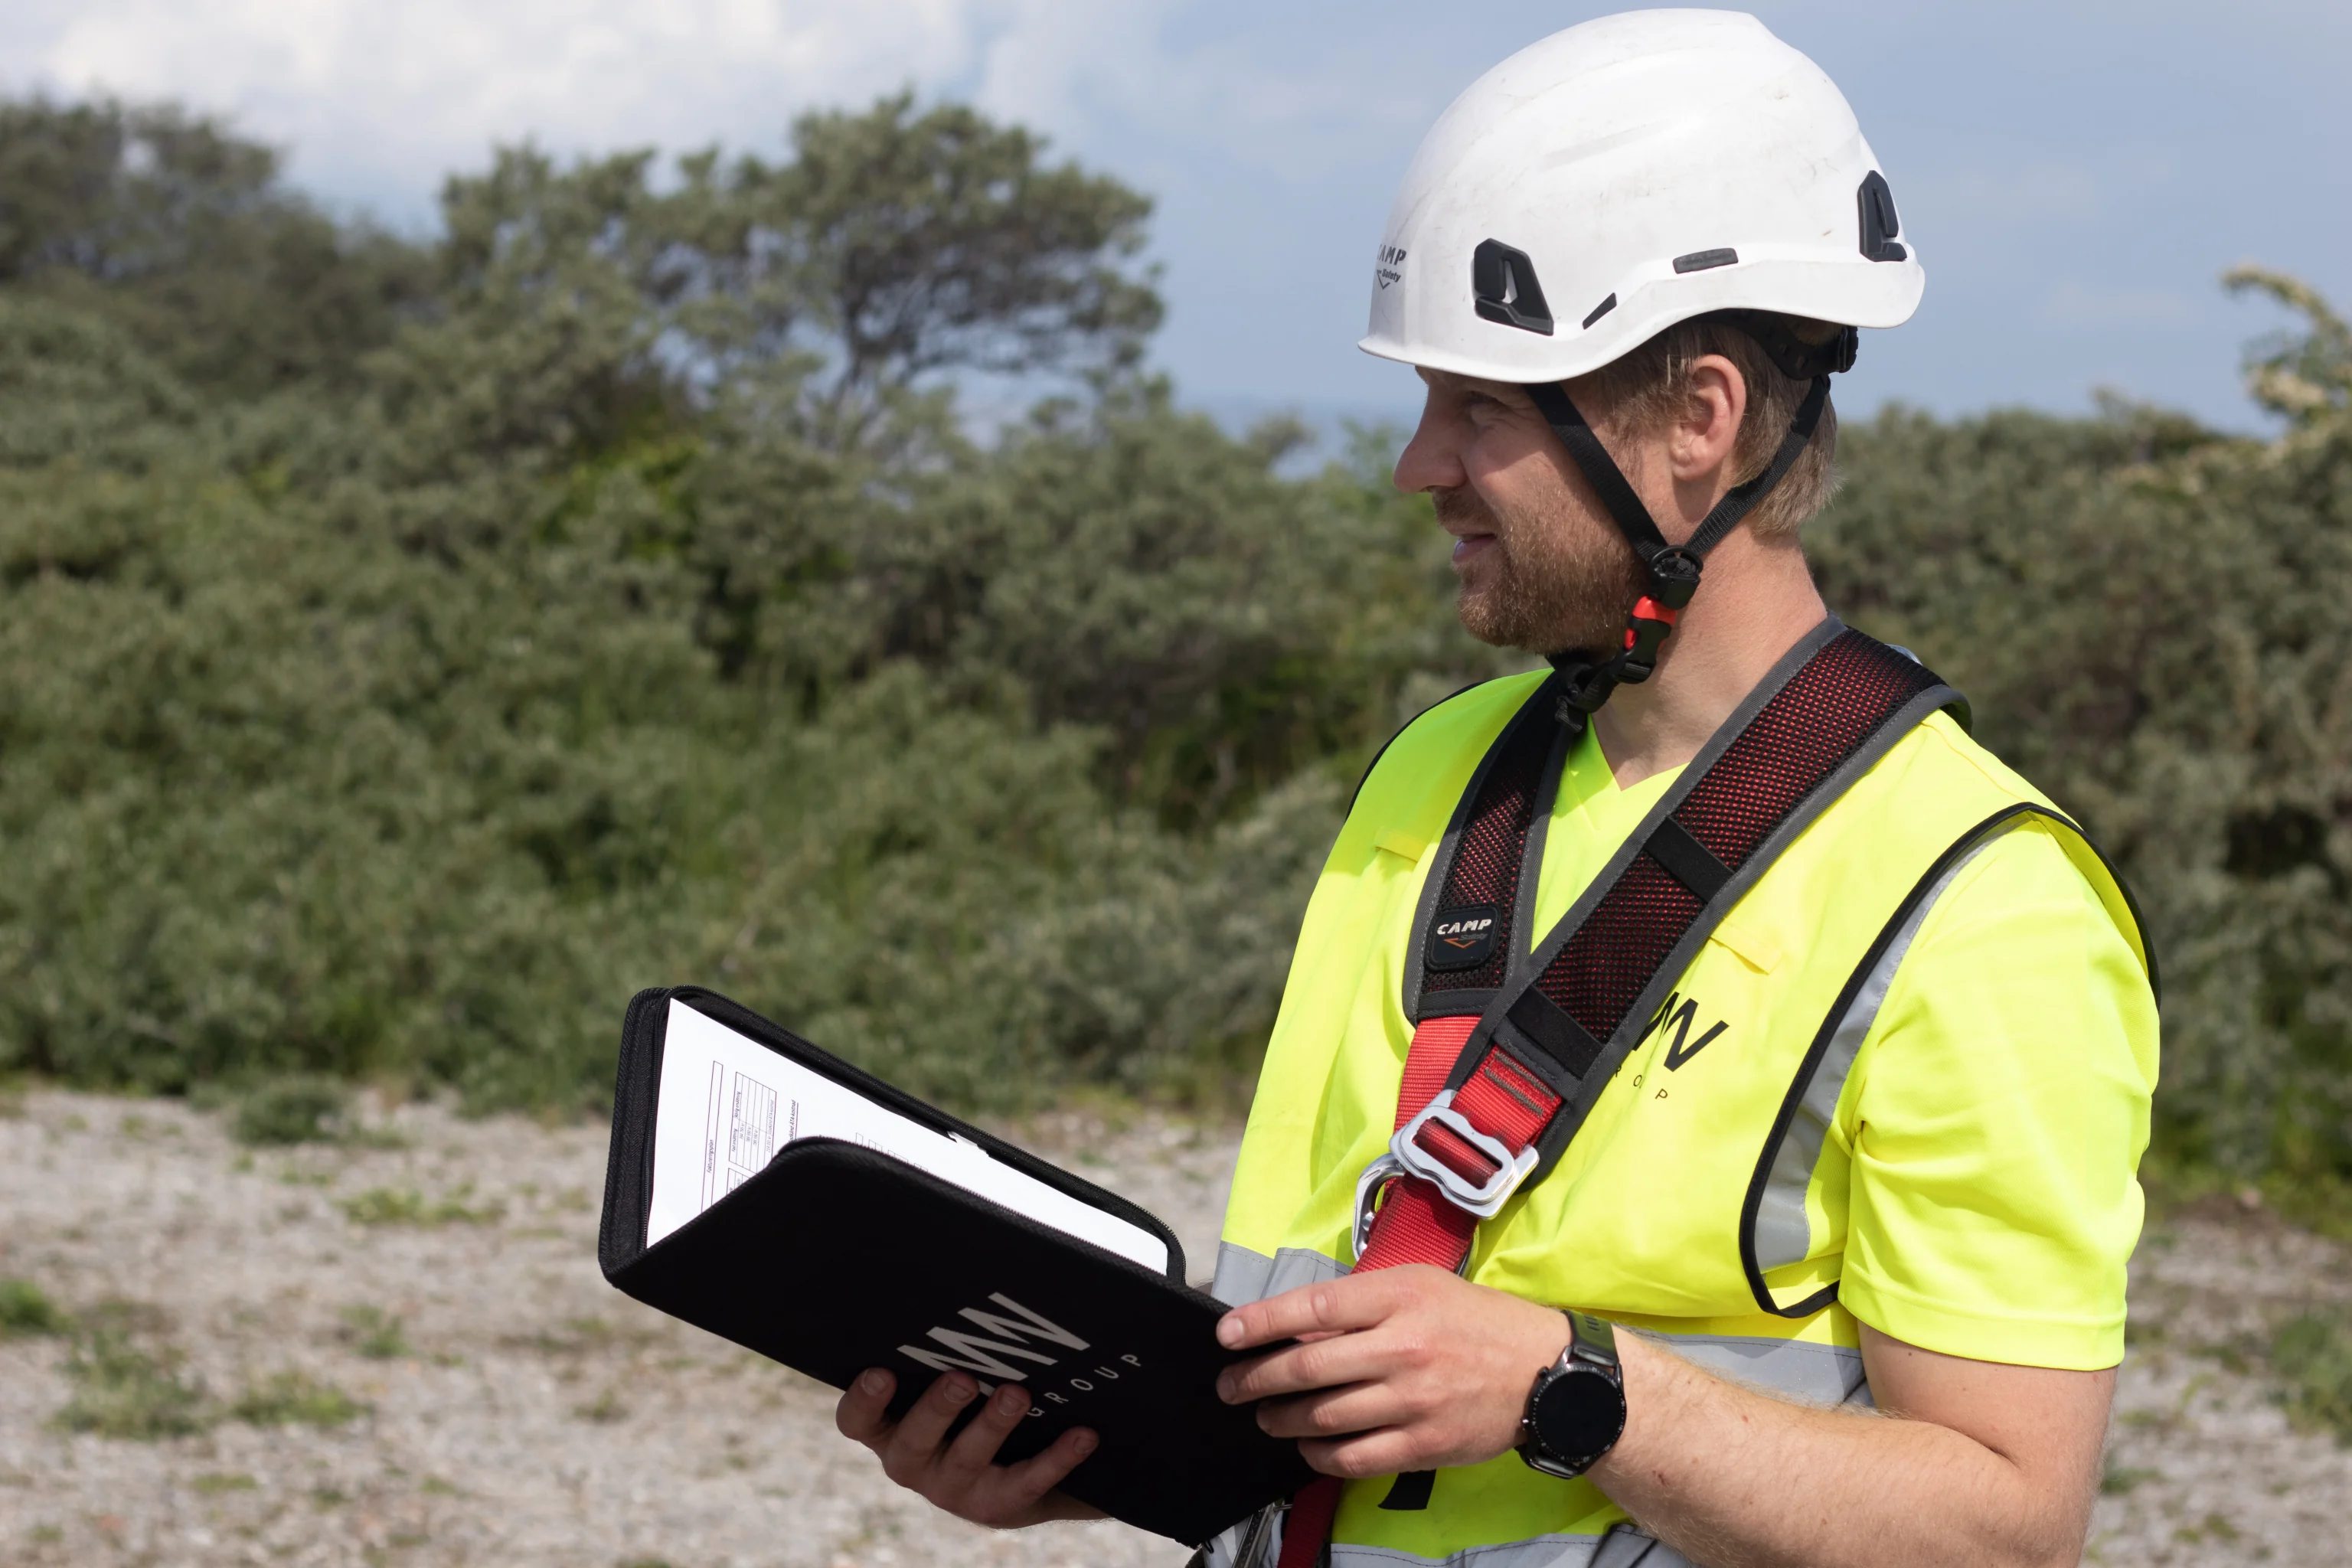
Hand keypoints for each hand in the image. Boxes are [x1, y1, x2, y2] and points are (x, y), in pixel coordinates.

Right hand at [834, 1367, 1106, 1527]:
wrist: (1008, 1471)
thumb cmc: (963, 1404)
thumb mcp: (936, 1382)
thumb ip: (936, 1349)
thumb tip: (954, 1276)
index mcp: (889, 1429)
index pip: (858, 1422)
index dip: (863, 1401)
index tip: (880, 1371)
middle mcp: (912, 1463)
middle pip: (913, 1441)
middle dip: (937, 1409)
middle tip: (961, 1378)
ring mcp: (953, 1490)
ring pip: (968, 1459)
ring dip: (993, 1425)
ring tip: (1017, 1394)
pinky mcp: (998, 1505)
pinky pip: (1027, 1481)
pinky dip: (1057, 1457)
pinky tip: (1082, 1433)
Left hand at [1213, 1264, 1567, 1478]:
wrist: (1544, 1372)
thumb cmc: (1475, 1321)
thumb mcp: (1419, 1287)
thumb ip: (1361, 1302)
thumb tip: (1297, 1324)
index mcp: (1399, 1298)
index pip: (1311, 1307)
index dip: (1260, 1321)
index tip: (1227, 1333)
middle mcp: (1402, 1348)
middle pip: (1306, 1367)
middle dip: (1254, 1379)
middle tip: (1230, 1385)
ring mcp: (1413, 1401)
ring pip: (1323, 1416)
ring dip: (1280, 1418)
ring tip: (1263, 1414)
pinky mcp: (1423, 1445)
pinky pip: (1354, 1457)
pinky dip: (1319, 1454)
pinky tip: (1307, 1445)